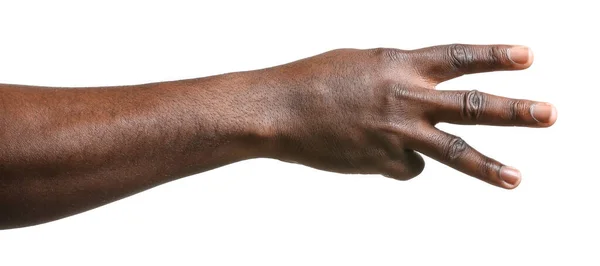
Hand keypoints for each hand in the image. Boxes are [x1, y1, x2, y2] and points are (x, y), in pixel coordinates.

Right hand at [265, 44, 555, 188]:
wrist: (278, 110)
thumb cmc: (313, 80)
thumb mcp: (362, 63)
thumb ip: (398, 74)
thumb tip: (421, 93)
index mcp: (400, 64)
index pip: (459, 57)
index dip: (495, 56)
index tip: (528, 57)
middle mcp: (405, 97)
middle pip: (471, 106)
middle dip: (516, 111)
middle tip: (551, 114)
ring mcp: (396, 132)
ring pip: (453, 152)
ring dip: (490, 167)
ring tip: (518, 179)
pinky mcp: (382, 161)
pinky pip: (408, 166)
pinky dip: (402, 161)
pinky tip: (376, 152)